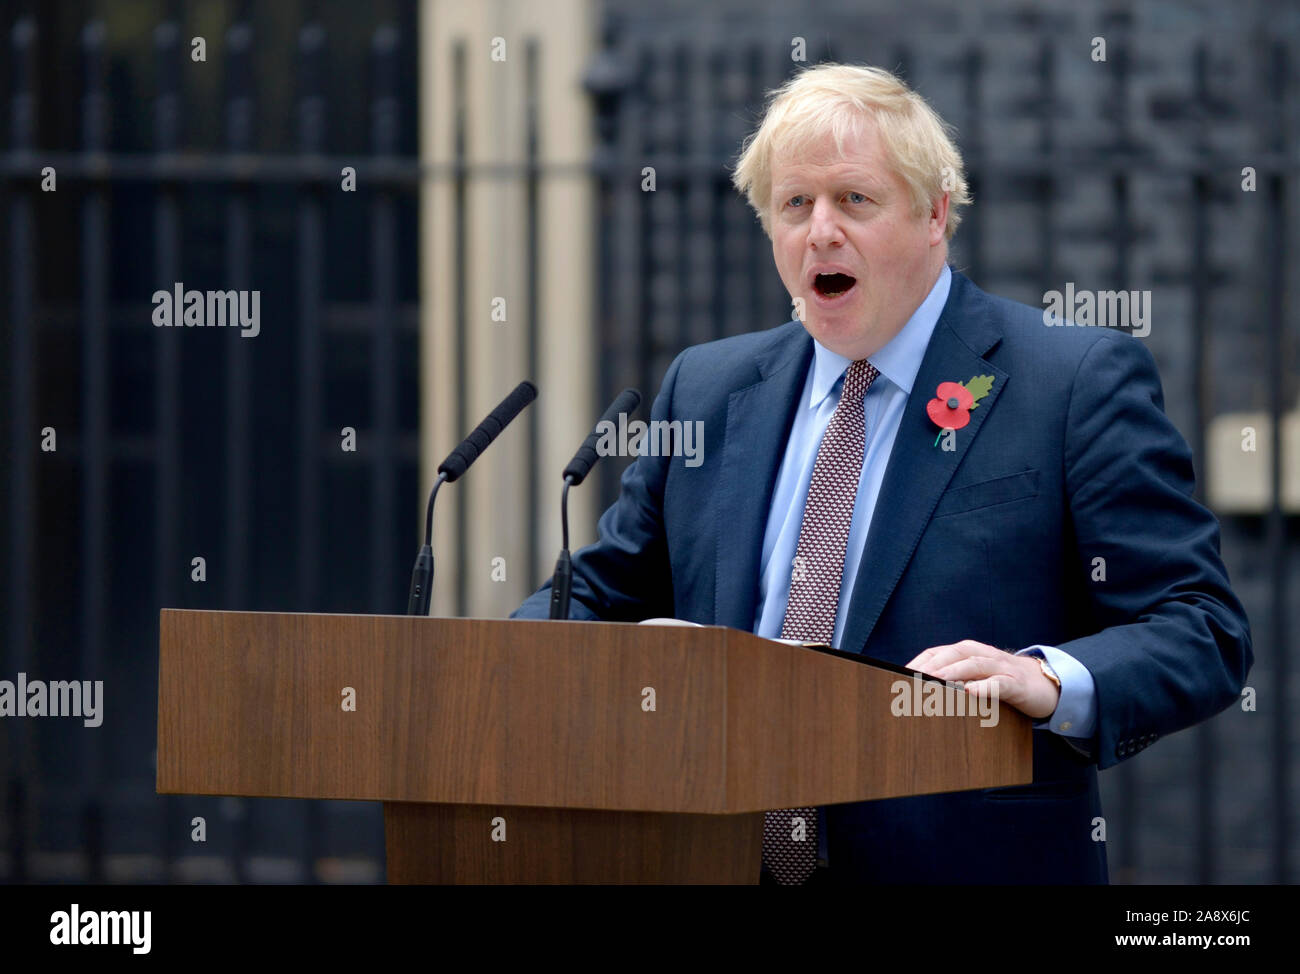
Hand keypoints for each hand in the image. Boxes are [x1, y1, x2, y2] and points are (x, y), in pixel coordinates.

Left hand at [905, 639, 1060, 719]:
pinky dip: (984, 686)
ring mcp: (1000, 667)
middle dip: (930, 666)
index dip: (917, 662)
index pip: (936, 652)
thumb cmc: (1002, 682)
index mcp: (967, 653)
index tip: (896, 675)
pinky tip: (970, 692)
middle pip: (952, 655)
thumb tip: (918, 694)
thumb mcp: (976, 679)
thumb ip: (953, 681)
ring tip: (934, 682)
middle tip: (909, 679)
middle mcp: (982, 655)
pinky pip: (999, 683)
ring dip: (952, 673)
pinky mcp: (1016, 683)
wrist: (1046, 685)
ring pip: (974, 665)